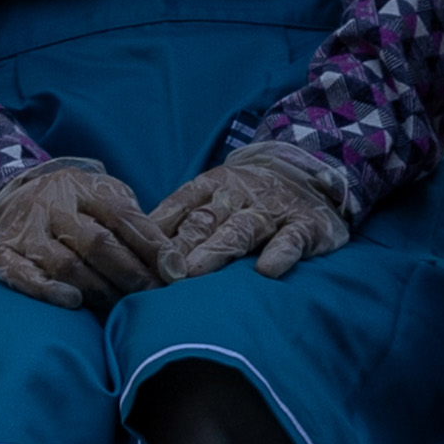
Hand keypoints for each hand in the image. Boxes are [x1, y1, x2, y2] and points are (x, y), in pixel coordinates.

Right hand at [0, 165, 170, 309]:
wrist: (4, 195)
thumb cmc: (70, 205)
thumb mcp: (101, 196)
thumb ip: (132, 221)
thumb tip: (173, 262)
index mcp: (82, 188)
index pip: (123, 215)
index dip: (152, 245)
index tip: (176, 271)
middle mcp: (52, 205)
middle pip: (97, 242)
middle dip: (131, 274)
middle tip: (154, 297)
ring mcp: (25, 229)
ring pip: (66, 263)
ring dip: (100, 290)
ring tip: (123, 308)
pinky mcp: (0, 252)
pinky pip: (22, 275)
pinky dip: (48, 291)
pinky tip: (74, 303)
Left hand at [153, 155, 348, 278]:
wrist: (310, 171)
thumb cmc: (248, 196)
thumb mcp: (214, 196)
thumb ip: (180, 219)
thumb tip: (133, 249)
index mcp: (212, 186)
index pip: (180, 205)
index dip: (159, 229)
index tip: (138, 254)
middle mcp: (239, 196)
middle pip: (205, 221)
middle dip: (181, 246)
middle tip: (159, 272)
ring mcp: (271, 210)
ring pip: (241, 229)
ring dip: (217, 250)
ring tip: (195, 272)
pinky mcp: (305, 225)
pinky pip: (292, 239)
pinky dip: (280, 254)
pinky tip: (266, 270)